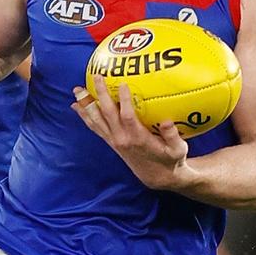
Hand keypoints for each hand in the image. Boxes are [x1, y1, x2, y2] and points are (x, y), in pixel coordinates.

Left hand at [70, 81, 189, 190]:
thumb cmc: (171, 160)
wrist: (157, 177)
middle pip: (107, 114)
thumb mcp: (179, 149)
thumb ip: (173, 135)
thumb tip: (168, 121)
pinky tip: (76, 106)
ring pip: (96, 120)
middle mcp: (122, 138)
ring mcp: (114, 140)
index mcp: (138, 138)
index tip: (122, 84)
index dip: (124, 100)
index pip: (127, 116)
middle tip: (96, 77)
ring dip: (86, 104)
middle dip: (100, 95)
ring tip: (77, 90)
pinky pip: (94, 127)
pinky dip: (85, 116)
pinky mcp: (111, 142)